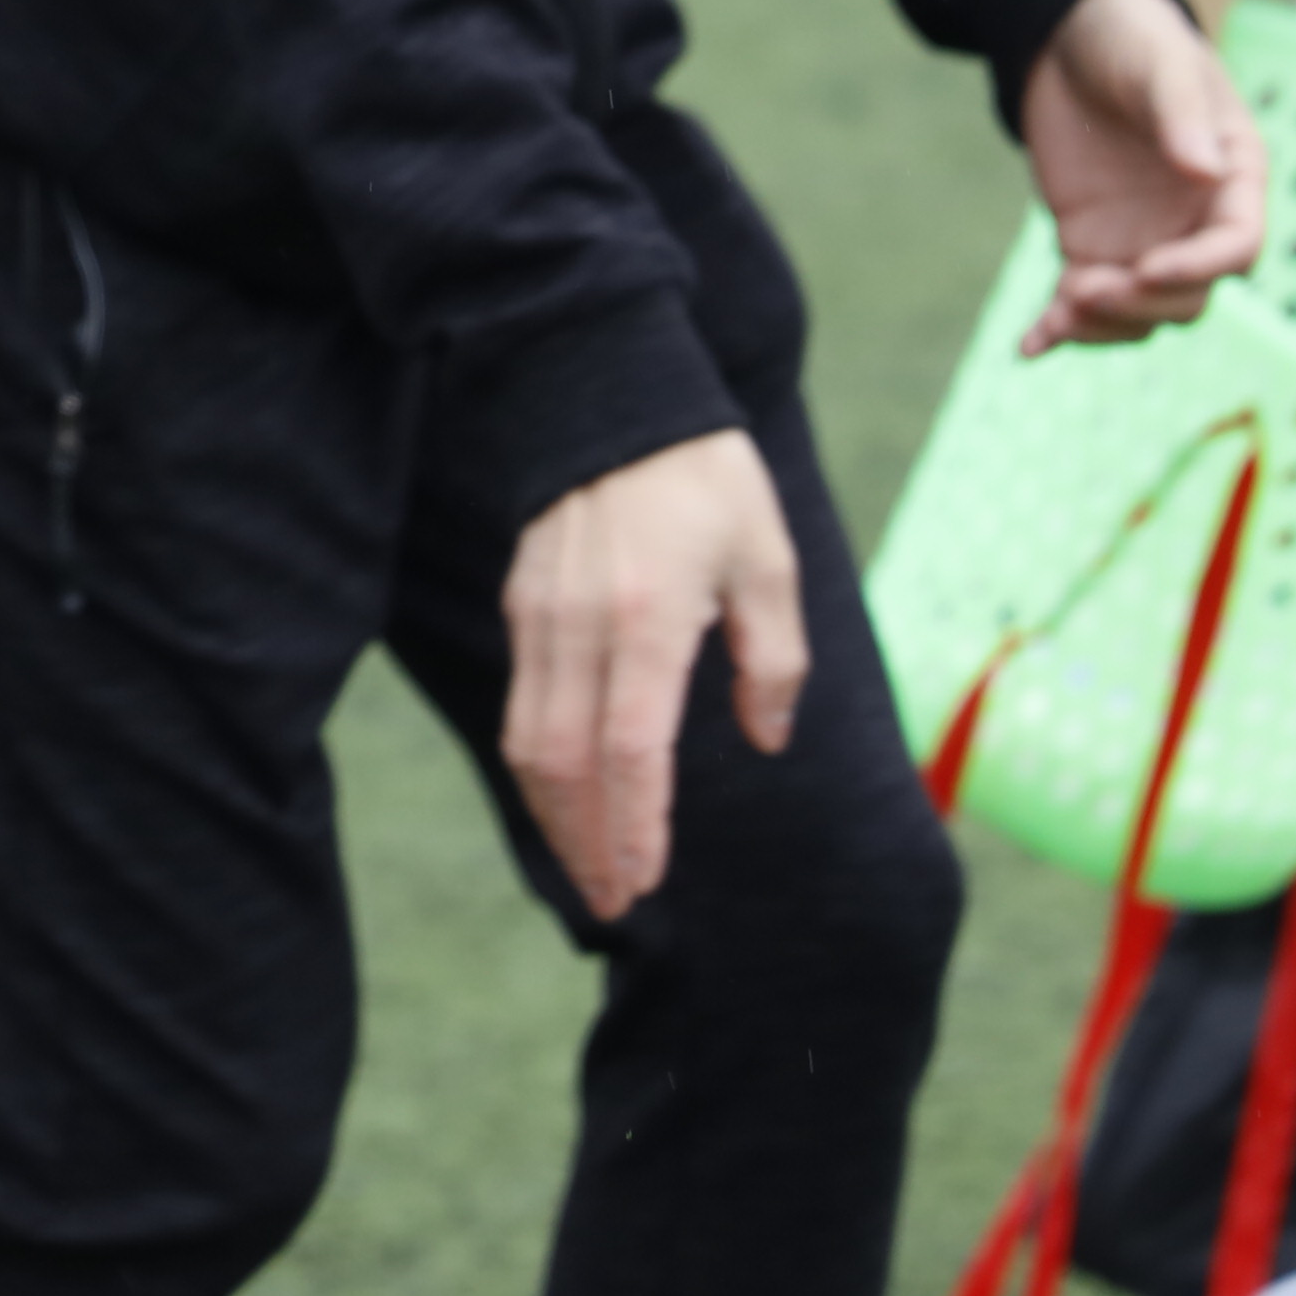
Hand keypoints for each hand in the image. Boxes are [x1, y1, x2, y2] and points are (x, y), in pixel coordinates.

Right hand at [501, 428, 802, 924]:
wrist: (614, 393)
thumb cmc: (705, 478)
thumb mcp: (768, 558)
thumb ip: (775, 659)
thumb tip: (765, 739)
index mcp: (650, 617)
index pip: (631, 750)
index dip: (636, 826)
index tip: (646, 879)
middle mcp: (582, 625)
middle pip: (567, 766)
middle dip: (587, 845)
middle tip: (613, 902)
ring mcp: (539, 616)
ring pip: (530, 743)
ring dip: (556, 816)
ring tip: (588, 866)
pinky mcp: (521, 605)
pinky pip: (522, 704)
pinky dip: (540, 766)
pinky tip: (567, 794)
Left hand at [1020, 0, 1271, 354]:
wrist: (1071, 33)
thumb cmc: (1131, 34)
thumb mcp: (1158, 61)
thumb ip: (1181, 112)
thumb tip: (1208, 174)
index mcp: (1234, 178)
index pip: (1237, 245)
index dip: (1199, 267)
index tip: (1146, 267)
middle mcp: (1195, 220)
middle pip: (1188, 296)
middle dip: (1140, 303)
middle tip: (1082, 288)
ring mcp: (1144, 239)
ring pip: (1139, 313)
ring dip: (1102, 326)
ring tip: (1055, 316)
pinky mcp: (1092, 246)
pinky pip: (1083, 302)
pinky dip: (1058, 328)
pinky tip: (1027, 347)